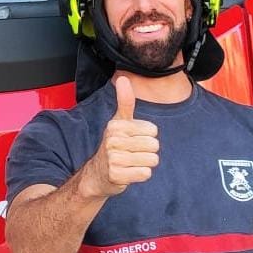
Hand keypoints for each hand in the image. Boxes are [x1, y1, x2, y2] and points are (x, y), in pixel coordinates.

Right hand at [79, 76, 159, 198]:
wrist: (98, 174)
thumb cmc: (114, 145)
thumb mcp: (118, 122)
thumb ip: (125, 100)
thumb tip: (123, 78)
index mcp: (115, 125)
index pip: (153, 130)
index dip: (147, 136)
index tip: (132, 139)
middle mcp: (112, 140)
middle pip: (154, 145)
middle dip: (147, 151)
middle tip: (132, 153)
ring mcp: (113, 158)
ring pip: (152, 160)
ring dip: (145, 163)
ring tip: (131, 163)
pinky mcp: (117, 175)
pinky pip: (146, 173)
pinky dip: (141, 175)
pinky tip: (129, 172)